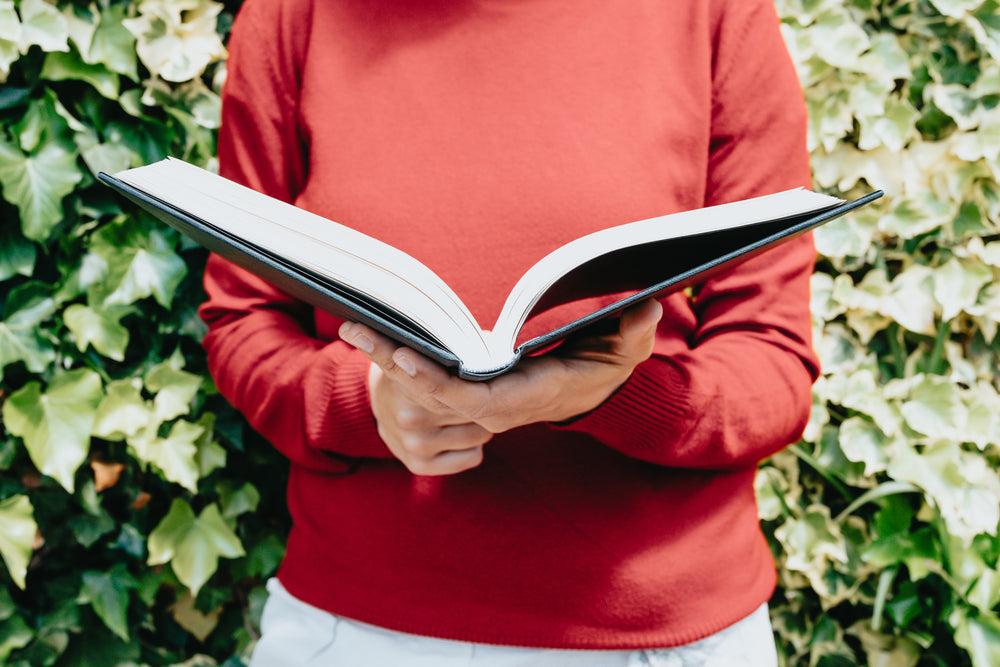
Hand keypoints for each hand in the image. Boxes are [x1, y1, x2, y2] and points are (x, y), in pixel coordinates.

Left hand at [340, 298, 661, 471]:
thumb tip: (646, 305)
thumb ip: (635, 332)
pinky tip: (372, 335)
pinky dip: (399, 364)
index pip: (475, 399)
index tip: (404, 357)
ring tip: (353, 322)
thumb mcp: (626, 349)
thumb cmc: (604, 366)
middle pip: (435, 397)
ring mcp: (479, 406)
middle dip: (394, 364)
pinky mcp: (468, 396)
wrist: (588, 393)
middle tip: (355, 325)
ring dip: (387, 360)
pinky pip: (427, 385)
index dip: (437, 383)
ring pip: (424, 392)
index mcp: (528, 396)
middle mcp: (497, 408)